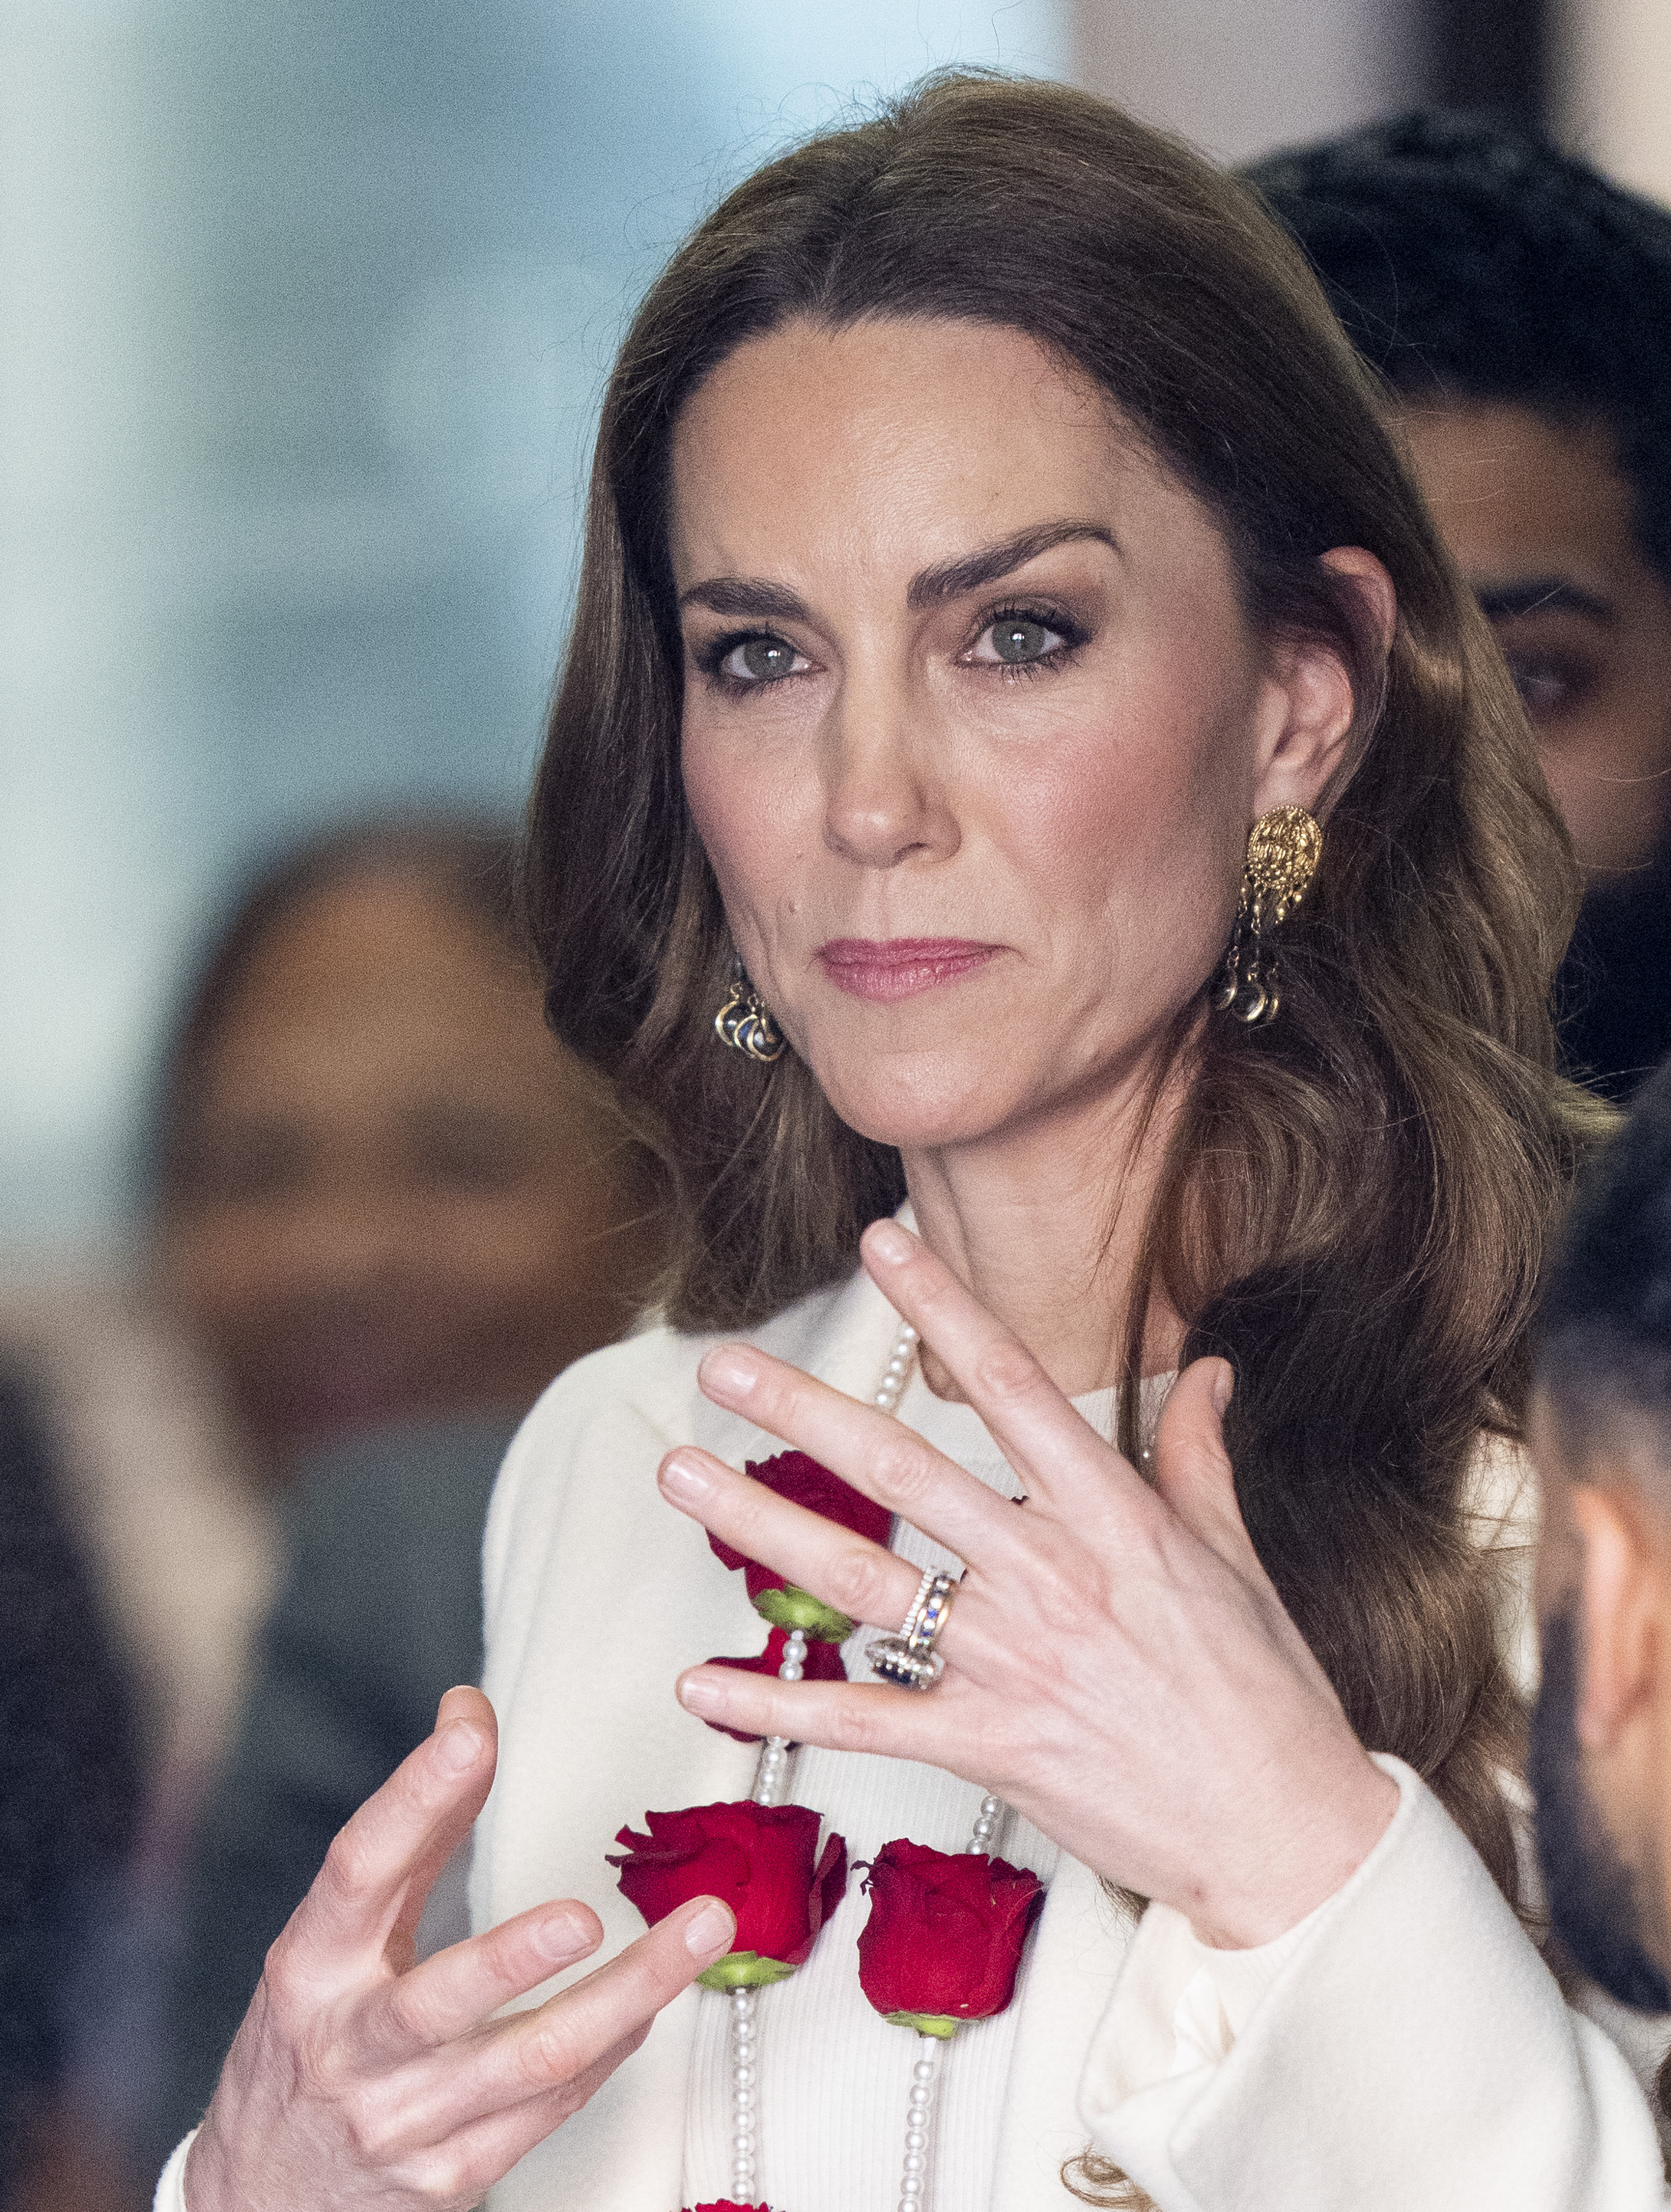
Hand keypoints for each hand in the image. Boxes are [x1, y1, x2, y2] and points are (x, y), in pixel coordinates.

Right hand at [183, 1687, 734, 2209]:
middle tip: (587, 1913)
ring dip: (629, 1994)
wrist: (263, 2198)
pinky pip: (554, 2104)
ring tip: (700, 1932)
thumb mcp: (337, 1935)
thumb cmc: (313, 2039)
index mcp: (311, 1965)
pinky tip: (653, 1999)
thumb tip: (468, 1713)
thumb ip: (414, 1826)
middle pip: (441, 1999)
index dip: (412, 1796)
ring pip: (532, 2060)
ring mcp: (405, 2120)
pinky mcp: (455, 2176)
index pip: (358, 1870)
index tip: (469, 1732)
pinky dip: (614, 2044)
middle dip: (517, 1956)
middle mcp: (351, 2046)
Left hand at [660, 1220, 1397, 1948]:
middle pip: (904, 1472)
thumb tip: (1209, 1373)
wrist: (1285, 1836)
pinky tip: (701, 1684)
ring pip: (862, 1579)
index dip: (942, 1308)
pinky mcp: (987, 1747)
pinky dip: (777, 1707)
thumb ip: (1198, 1455)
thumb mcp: (1235, 1557)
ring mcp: (1011, 1663)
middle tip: (724, 1368)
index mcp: (1110, 1516)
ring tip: (684, 1474)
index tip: (882, 1244)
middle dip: (802, 1412)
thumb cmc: (1262, 1695)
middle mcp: (1048, 1576)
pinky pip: (863, 1721)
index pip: (1011, 1385)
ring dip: (761, 1524)